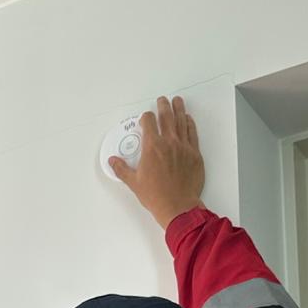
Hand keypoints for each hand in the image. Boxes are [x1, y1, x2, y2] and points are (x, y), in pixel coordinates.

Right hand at [108, 95, 203, 229]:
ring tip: (177, 101)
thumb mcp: (134, 182)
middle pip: (166, 116)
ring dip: (178, 109)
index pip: (148, 122)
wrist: (178, 207)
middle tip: (162, 100)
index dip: (146, 117)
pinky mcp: (194, 154)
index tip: (145, 119)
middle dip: (163, 106)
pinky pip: (192, 133)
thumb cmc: (157, 196)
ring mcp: (183, 147)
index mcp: (152, 147)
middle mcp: (168, 143)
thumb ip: (122, 169)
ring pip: (181, 121)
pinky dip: (190, 123)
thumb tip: (113, 161)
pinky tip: (188, 119)